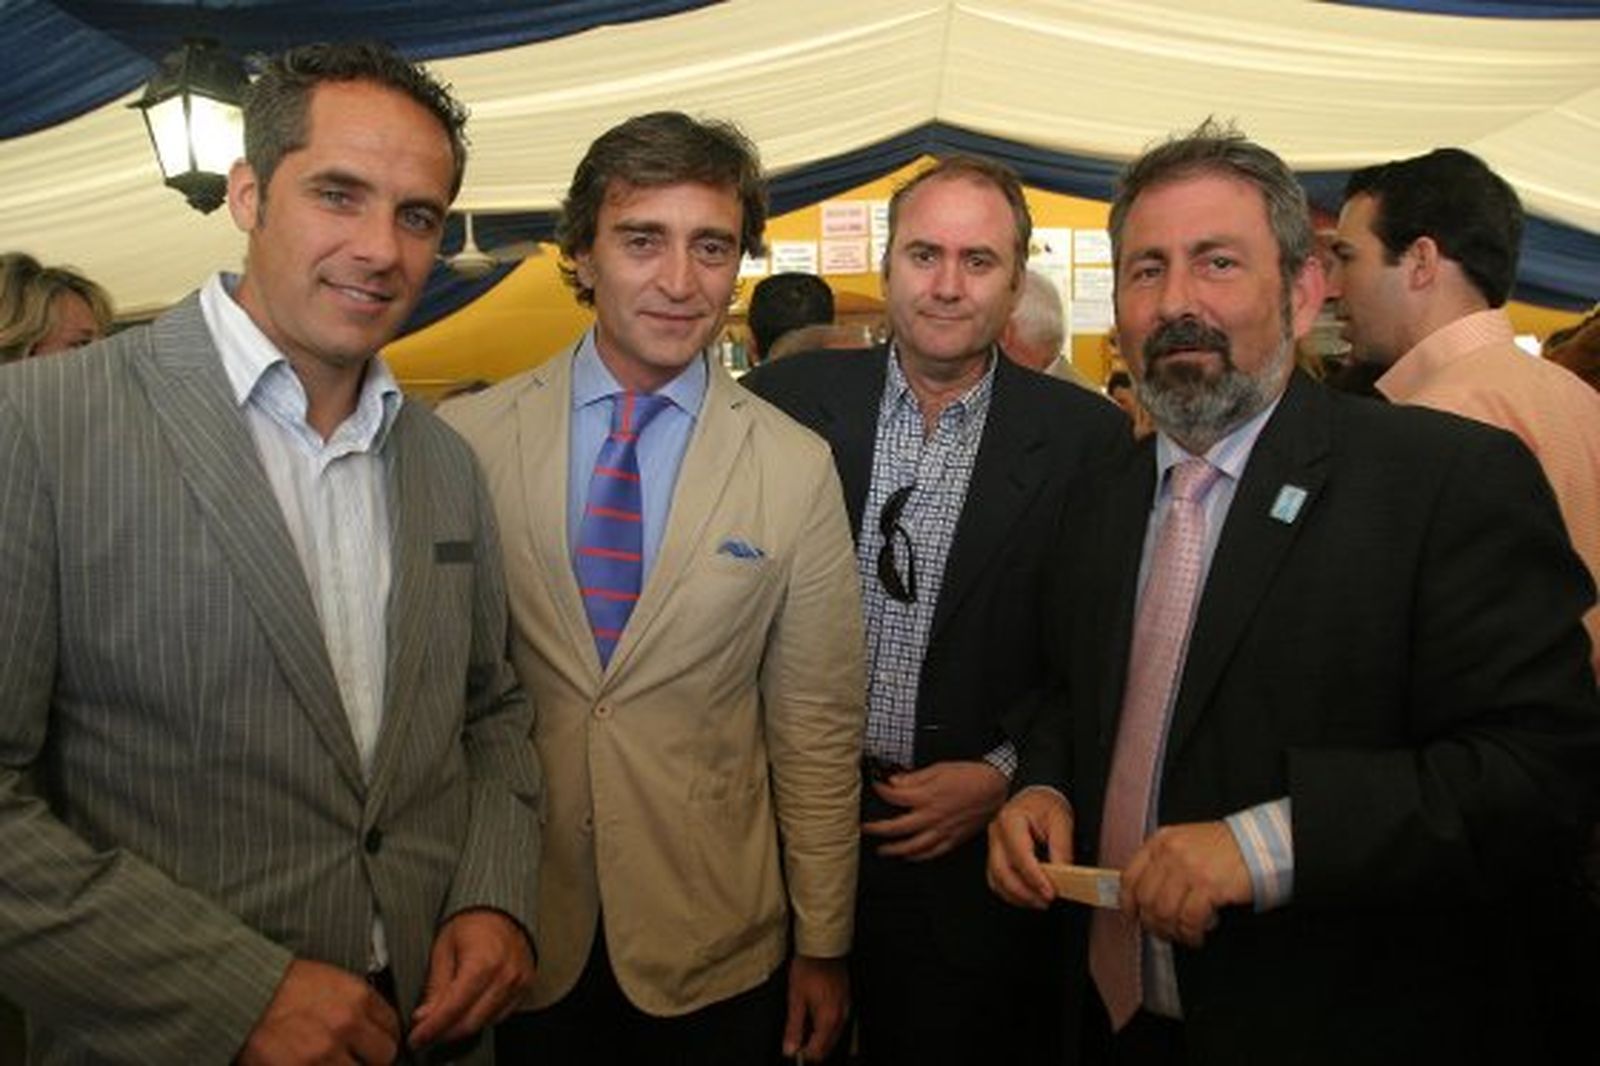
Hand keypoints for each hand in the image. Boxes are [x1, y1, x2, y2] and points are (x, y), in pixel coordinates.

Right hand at [238, 958, 398, 1065]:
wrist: (241, 997)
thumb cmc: (282, 987)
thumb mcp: (329, 981)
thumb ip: (357, 1003)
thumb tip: (377, 1026)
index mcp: (357, 997)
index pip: (393, 1027)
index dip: (383, 1037)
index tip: (374, 1043)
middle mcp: (345, 1024)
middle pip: (384, 1056)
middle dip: (371, 1058)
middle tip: (356, 1056)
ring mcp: (324, 1053)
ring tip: (330, 1059)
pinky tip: (315, 1063)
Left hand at [409, 909, 534, 1049]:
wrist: (502, 910)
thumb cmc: (471, 923)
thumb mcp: (444, 948)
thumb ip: (436, 985)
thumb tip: (425, 1016)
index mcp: (483, 962)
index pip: (453, 1008)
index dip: (431, 1028)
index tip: (416, 1038)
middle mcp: (505, 975)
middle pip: (470, 1022)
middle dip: (444, 1033)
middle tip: (425, 1034)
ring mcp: (519, 983)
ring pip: (485, 1023)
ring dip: (461, 1028)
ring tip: (443, 1022)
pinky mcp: (525, 987)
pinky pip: (500, 1015)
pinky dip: (480, 1018)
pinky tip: (466, 1012)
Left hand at [782, 954, 848, 1060]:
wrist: (824, 947)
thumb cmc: (808, 969)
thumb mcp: (795, 999)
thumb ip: (793, 1027)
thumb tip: (790, 1049)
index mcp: (828, 1019)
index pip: (818, 1051)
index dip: (804, 1054)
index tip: (793, 1049)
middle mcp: (841, 1017)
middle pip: (828, 1046)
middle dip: (812, 1048)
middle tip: (796, 1041)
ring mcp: (846, 1008)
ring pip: (834, 1035)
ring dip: (820, 1038)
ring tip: (804, 1027)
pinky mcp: (846, 1000)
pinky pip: (839, 1022)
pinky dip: (827, 1026)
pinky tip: (816, 1017)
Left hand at [862, 760, 1007, 860]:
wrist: (996, 787)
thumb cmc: (970, 775)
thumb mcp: (940, 768)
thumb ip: (915, 778)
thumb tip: (894, 781)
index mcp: (927, 796)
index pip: (894, 797)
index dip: (880, 791)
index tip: (874, 788)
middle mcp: (932, 817)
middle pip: (897, 828)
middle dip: (877, 829)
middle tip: (865, 829)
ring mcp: (942, 830)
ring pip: (913, 846)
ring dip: (894, 849)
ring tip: (882, 850)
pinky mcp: (953, 839)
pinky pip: (932, 852)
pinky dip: (918, 857)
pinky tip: (909, 856)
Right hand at [986, 786, 1073, 908]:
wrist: (1036, 797)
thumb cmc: (1046, 805)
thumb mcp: (1061, 820)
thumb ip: (1062, 848)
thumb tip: (1063, 876)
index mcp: (1010, 819)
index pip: (1020, 855)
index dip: (1035, 877)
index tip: (1050, 892)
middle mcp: (996, 833)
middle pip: (1002, 871)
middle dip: (1024, 892)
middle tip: (1046, 900)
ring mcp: (992, 846)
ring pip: (997, 880)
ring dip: (1018, 896)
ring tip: (1040, 901)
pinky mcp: (995, 856)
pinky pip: (997, 881)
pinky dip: (1011, 893)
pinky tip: (1028, 896)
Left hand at [1122, 821, 1251, 946]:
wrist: (1257, 844)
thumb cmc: (1223, 848)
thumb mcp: (1184, 844)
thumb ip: (1163, 864)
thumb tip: (1145, 898)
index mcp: (1160, 841)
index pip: (1129, 876)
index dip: (1128, 903)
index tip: (1133, 917)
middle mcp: (1169, 853)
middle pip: (1146, 899)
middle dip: (1153, 923)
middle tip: (1164, 932)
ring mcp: (1188, 868)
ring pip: (1164, 912)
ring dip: (1173, 931)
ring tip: (1184, 935)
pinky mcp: (1207, 885)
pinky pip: (1188, 919)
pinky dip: (1191, 933)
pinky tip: (1198, 934)